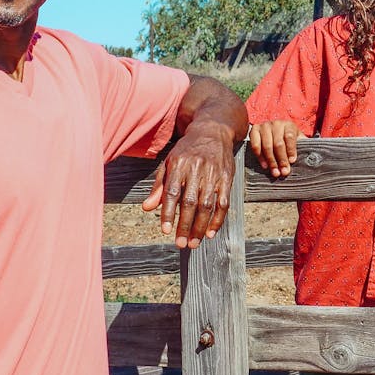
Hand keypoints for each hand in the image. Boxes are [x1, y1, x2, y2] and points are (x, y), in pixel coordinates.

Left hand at [142, 123, 236, 248]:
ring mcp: (214, 174)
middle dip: (185, 225)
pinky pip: (223, 203)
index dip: (169, 213)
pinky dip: (218, 219)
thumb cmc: (187, 150)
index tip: (166, 231)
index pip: (172, 193)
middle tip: (180, 243)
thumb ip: (159, 186)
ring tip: (193, 242)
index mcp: (179, 165)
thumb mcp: (169, 163)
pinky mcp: (227, 178)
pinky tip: (211, 232)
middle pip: (190, 202)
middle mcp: (197, 169)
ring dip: (201, 227)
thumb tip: (147, 208)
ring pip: (207, 205)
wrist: (213, 131)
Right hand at [248, 119, 300, 178]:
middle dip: (281, 159)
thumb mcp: (298, 139)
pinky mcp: (254, 131)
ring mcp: (264, 126)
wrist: (275, 130)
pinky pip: (255, 145)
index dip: (291, 150)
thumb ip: (304, 145)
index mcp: (288, 125)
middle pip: (278, 143)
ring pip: (267, 146)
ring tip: (275, 172)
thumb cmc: (288, 138)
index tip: (292, 161)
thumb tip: (312, 156)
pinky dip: (260, 157)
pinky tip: (265, 166)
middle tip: (284, 172)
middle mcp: (276, 124)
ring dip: (271, 161)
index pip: (290, 137)